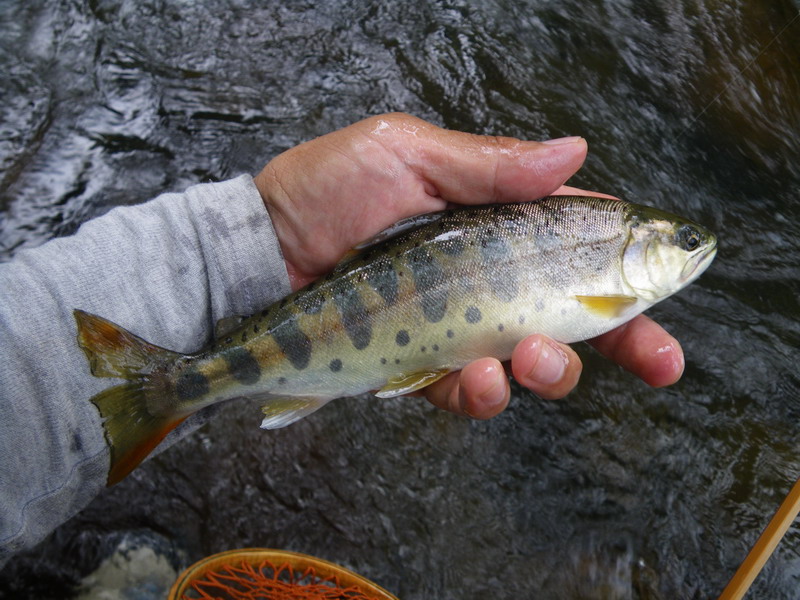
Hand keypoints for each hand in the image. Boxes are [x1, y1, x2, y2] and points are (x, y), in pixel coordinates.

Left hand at [254, 113, 683, 418]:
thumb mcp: (403, 155)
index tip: (672, 294)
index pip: (579, 245)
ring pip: (532, 362)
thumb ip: (488, 165)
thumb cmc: (320, 195)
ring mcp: (457, 327)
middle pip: (575, 313)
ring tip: (530, 358)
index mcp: (492, 222)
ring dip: (550, 370)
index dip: (631, 272)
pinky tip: (478, 374)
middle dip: (625, 341)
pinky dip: (482, 390)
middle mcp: (484, 278)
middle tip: (657, 360)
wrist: (255, 258)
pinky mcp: (423, 368)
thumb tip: (575, 150)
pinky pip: (469, 391)